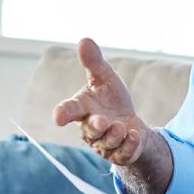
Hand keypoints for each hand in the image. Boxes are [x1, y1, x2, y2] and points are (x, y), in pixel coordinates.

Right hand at [53, 37, 151, 165]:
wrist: (130, 123)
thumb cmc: (111, 100)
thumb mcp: (105, 78)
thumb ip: (93, 62)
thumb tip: (84, 39)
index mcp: (82, 109)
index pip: (68, 111)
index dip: (63, 113)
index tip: (58, 117)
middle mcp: (90, 129)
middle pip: (89, 131)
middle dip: (95, 127)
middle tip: (103, 121)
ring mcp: (104, 144)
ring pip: (106, 143)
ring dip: (114, 135)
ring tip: (122, 127)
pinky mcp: (119, 154)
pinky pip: (122, 153)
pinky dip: (129, 145)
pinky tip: (134, 135)